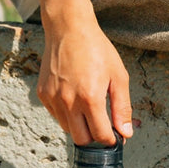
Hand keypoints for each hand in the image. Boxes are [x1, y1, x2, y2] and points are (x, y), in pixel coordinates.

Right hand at [37, 14, 132, 145]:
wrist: (69, 28)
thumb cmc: (97, 50)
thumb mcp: (119, 77)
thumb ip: (122, 108)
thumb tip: (126, 133)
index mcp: (90, 98)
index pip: (100, 136)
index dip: (111, 139)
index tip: (115, 135)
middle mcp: (68, 102)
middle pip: (82, 139)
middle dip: (94, 136)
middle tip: (102, 124)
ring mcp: (53, 99)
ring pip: (68, 129)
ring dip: (80, 126)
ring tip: (88, 107)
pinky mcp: (43, 94)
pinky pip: (56, 116)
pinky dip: (67, 114)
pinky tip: (74, 97)